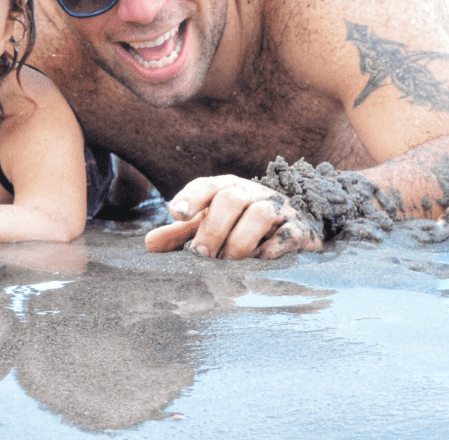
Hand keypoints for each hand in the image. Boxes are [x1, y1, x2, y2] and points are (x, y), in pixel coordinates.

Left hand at [144, 174, 321, 259]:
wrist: (291, 224)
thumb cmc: (238, 224)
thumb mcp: (209, 223)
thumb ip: (180, 233)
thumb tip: (149, 244)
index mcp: (226, 188)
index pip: (207, 186)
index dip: (191, 197)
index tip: (177, 214)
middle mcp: (252, 193)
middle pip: (231, 199)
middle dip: (213, 229)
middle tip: (201, 255)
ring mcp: (277, 208)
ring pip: (259, 214)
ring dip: (240, 241)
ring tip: (228, 262)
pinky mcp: (299, 228)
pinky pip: (289, 233)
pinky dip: (274, 247)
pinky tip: (260, 259)